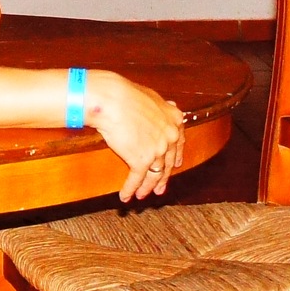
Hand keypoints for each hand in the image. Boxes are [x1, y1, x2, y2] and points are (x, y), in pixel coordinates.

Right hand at [85, 70, 183, 202]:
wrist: (111, 100)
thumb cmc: (125, 94)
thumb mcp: (151, 97)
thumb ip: (161, 107)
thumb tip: (167, 107)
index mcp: (174, 120)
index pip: (178, 144)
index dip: (175, 157)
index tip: (174, 166)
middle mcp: (169, 136)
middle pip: (167, 163)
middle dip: (162, 178)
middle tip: (159, 188)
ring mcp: (157, 150)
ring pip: (154, 175)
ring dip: (146, 187)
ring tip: (141, 195)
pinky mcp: (141, 160)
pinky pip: (136, 179)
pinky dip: (130, 189)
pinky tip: (125, 196)